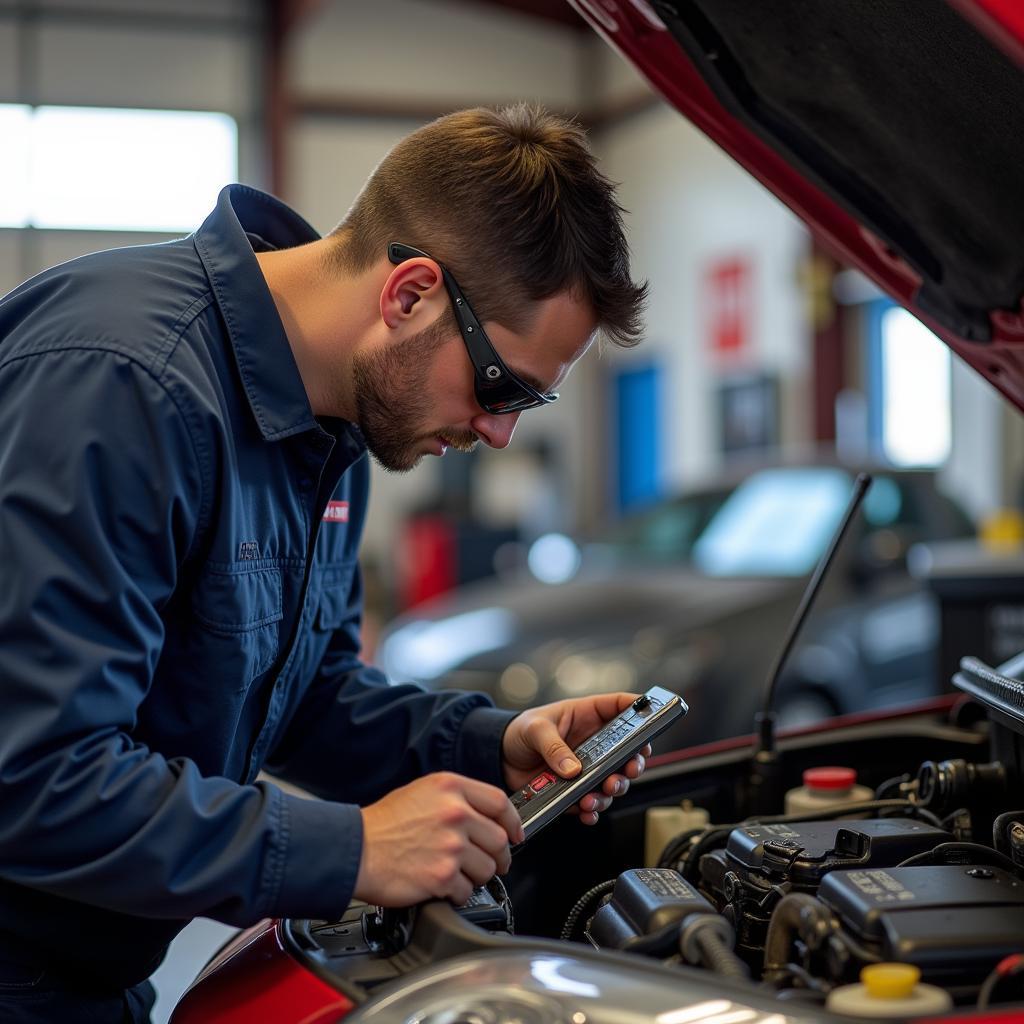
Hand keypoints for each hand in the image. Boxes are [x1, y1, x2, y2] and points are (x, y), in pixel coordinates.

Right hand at [354, 772, 523, 906]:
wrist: (354, 849)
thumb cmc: (383, 824)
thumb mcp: (422, 792)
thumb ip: (456, 799)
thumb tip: (485, 817)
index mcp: (450, 788)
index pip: (500, 803)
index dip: (513, 822)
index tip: (515, 834)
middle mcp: (454, 813)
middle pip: (499, 839)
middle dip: (498, 856)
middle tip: (491, 863)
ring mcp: (450, 845)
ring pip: (487, 868)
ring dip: (476, 877)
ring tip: (457, 874)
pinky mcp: (442, 876)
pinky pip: (467, 891)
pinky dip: (457, 894)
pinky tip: (442, 886)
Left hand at [502, 692, 651, 825]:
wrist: (499, 758)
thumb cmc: (518, 732)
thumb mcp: (534, 729)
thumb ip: (553, 747)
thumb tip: (573, 769)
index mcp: (587, 716)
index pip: (621, 707)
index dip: (641, 710)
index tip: (653, 719)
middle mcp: (593, 742)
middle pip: (627, 751)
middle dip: (633, 763)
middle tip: (627, 771)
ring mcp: (587, 768)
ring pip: (614, 780)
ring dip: (611, 790)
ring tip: (596, 796)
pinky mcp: (575, 790)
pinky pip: (592, 802)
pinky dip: (592, 810)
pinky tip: (586, 812)